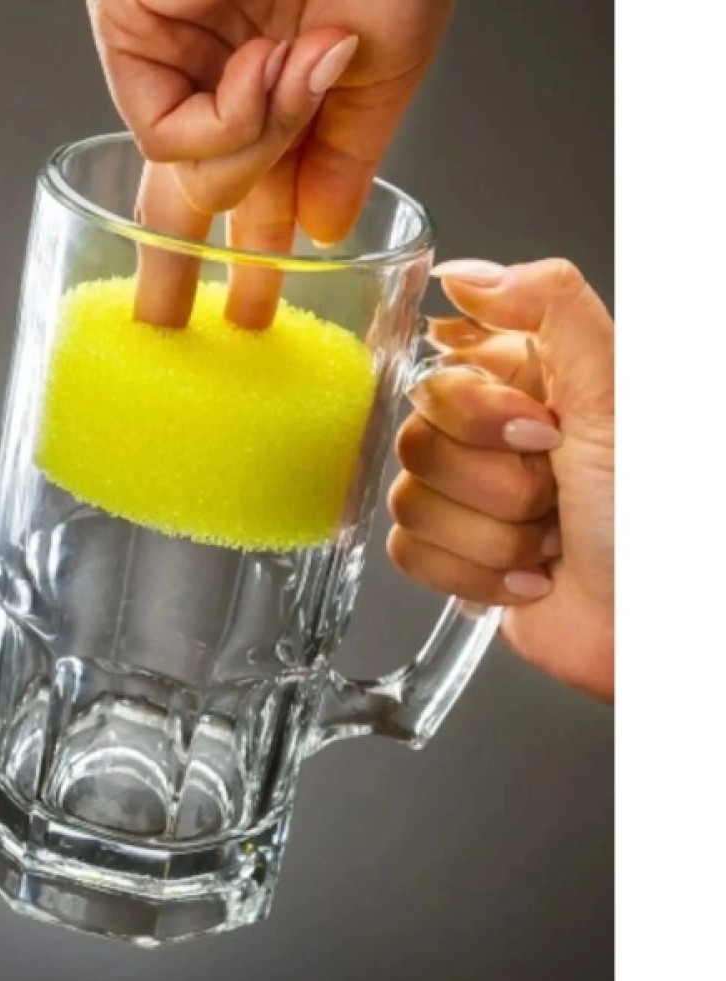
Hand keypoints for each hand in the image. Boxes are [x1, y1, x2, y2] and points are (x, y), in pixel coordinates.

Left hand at [88, 0, 452, 326]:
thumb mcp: (385, 62)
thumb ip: (347, 156)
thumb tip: (322, 234)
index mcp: (283, 83)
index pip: (256, 193)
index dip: (255, 259)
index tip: (254, 316)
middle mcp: (222, 78)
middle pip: (184, 199)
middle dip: (178, 271)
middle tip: (164, 333)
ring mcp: (176, 58)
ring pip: (192, 175)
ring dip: (258, 149)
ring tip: (302, 74)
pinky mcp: (132, 30)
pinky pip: (170, 133)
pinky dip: (229, 122)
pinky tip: (267, 73)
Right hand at [387, 259, 613, 700]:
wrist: (653, 625)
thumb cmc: (652, 517)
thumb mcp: (619, 393)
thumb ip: (550, 306)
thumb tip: (461, 272)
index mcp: (525, 385)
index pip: (439, 371)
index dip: (480, 413)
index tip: (543, 431)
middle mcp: (487, 438)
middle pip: (415, 439)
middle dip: (496, 484)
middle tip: (557, 493)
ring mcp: (465, 499)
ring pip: (409, 501)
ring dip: (494, 536)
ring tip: (550, 542)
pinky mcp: (452, 556)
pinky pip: (409, 553)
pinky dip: (474, 575)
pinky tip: (528, 577)